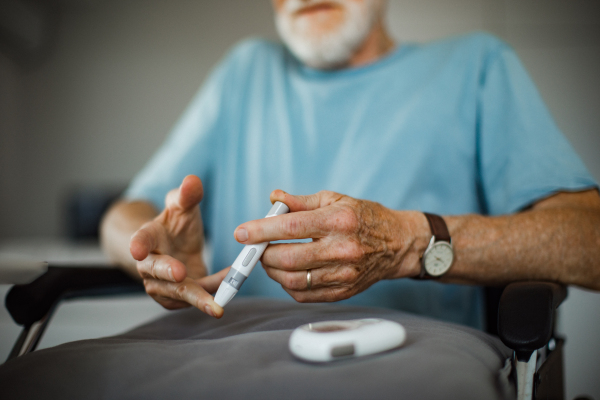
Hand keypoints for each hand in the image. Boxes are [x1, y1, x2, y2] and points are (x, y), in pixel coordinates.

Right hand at [129, 175, 224, 317]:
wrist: (174, 247)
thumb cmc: (176, 225)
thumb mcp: (183, 206)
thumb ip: (187, 195)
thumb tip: (192, 180)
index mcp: (147, 237)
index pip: (141, 239)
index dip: (138, 245)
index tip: (136, 249)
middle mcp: (150, 264)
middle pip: (156, 272)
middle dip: (168, 273)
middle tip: (181, 274)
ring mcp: (160, 284)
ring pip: (176, 293)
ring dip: (197, 296)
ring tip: (217, 301)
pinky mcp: (174, 298)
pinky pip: (193, 298)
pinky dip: (211, 293)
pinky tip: (228, 285)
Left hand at [233, 190, 427, 301]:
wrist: (398, 244)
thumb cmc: (364, 217)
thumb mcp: (335, 199)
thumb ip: (300, 201)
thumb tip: (272, 198)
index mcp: (339, 220)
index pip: (291, 227)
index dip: (261, 230)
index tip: (241, 232)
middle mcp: (343, 248)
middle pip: (289, 258)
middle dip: (264, 254)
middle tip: (256, 248)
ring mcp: (344, 273)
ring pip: (294, 280)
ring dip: (273, 271)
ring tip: (271, 259)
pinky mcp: (344, 291)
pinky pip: (305, 294)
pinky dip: (288, 284)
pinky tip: (288, 272)